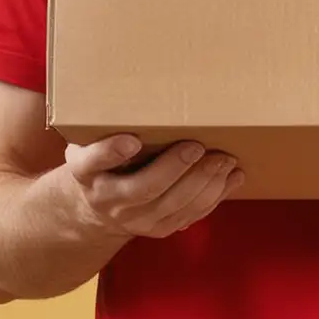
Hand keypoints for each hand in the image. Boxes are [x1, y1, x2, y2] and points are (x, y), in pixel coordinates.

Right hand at [63, 135, 243, 239]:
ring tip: (225, 160)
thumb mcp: (89, 140)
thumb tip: (141, 89)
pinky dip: (214, 196)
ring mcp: (135, 220)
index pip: (93, 161)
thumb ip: (106, 125)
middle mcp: (108, 199)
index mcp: (85, 170)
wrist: (98, 208)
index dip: (111, 152)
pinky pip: (189, 215)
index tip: (131, 140)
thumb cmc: (102, 160)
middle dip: (176, 167)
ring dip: (203, 182)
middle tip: (199, 146)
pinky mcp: (159, 229)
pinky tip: (232, 177)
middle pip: (145, 188)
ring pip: (173, 205)